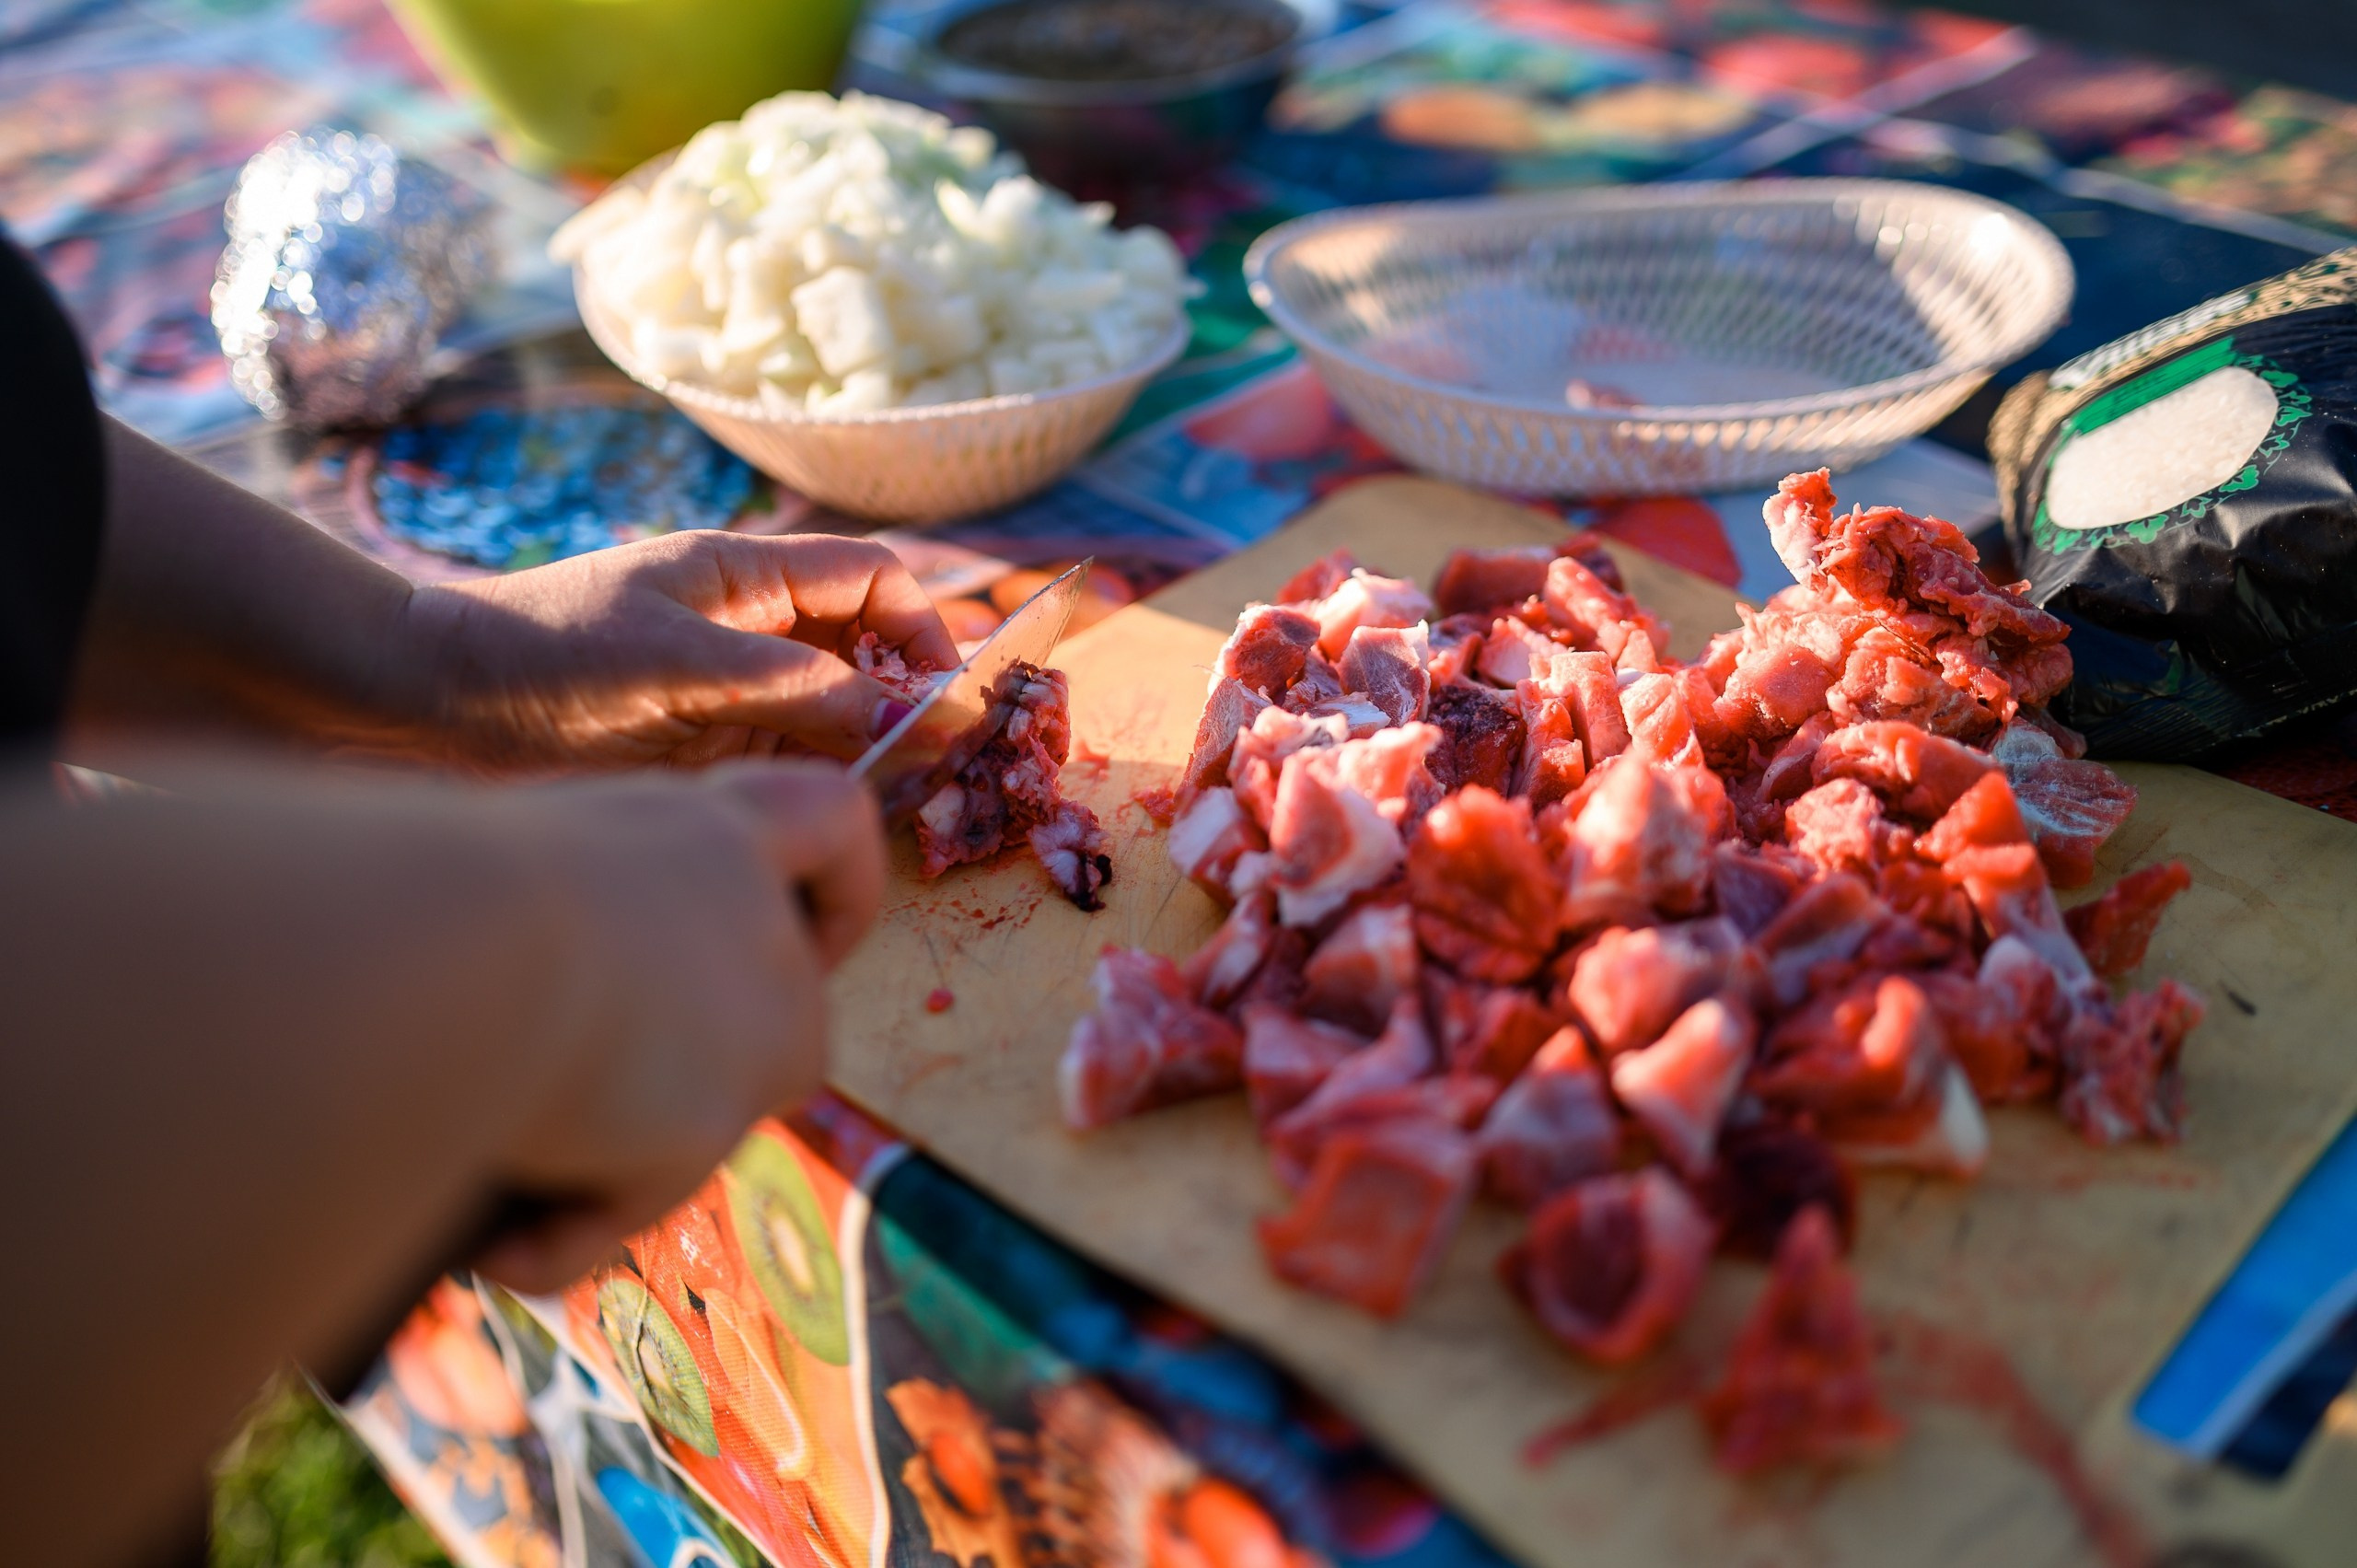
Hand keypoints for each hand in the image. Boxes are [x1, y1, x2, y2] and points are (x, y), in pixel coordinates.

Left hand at [402, 531, 958, 774]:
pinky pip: (792, 765)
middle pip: (867, 652)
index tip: (943, 696)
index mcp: (743, 577)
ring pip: (837, 716)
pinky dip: (827, 788)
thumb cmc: (539, 658)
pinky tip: (841, 818)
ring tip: (905, 799)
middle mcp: (749, 632)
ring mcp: (730, 695)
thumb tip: (896, 715)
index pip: (871, 578)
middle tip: (945, 763)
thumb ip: (787, 685)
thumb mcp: (670, 663)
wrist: (422, 711)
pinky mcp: (704, 754)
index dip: (921, 627)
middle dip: (912, 698)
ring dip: (875, 751)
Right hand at [474, 760, 884, 1291]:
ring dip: (625, 1162)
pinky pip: (634, 1203)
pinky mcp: (711, 1120)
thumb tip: (498, 1000)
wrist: (428, 943)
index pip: (829, 818)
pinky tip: (488, 1240)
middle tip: (585, 1095)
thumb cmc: (418, 882)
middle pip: (788, 1017)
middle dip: (703, 1077)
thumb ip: (546, 916)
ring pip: (723, 1119)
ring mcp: (749, 1024)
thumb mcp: (496, 871)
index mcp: (694, 829)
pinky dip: (565, 1233)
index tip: (799, 926)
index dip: (838, 883)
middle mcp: (749, 919)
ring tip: (500, 1170)